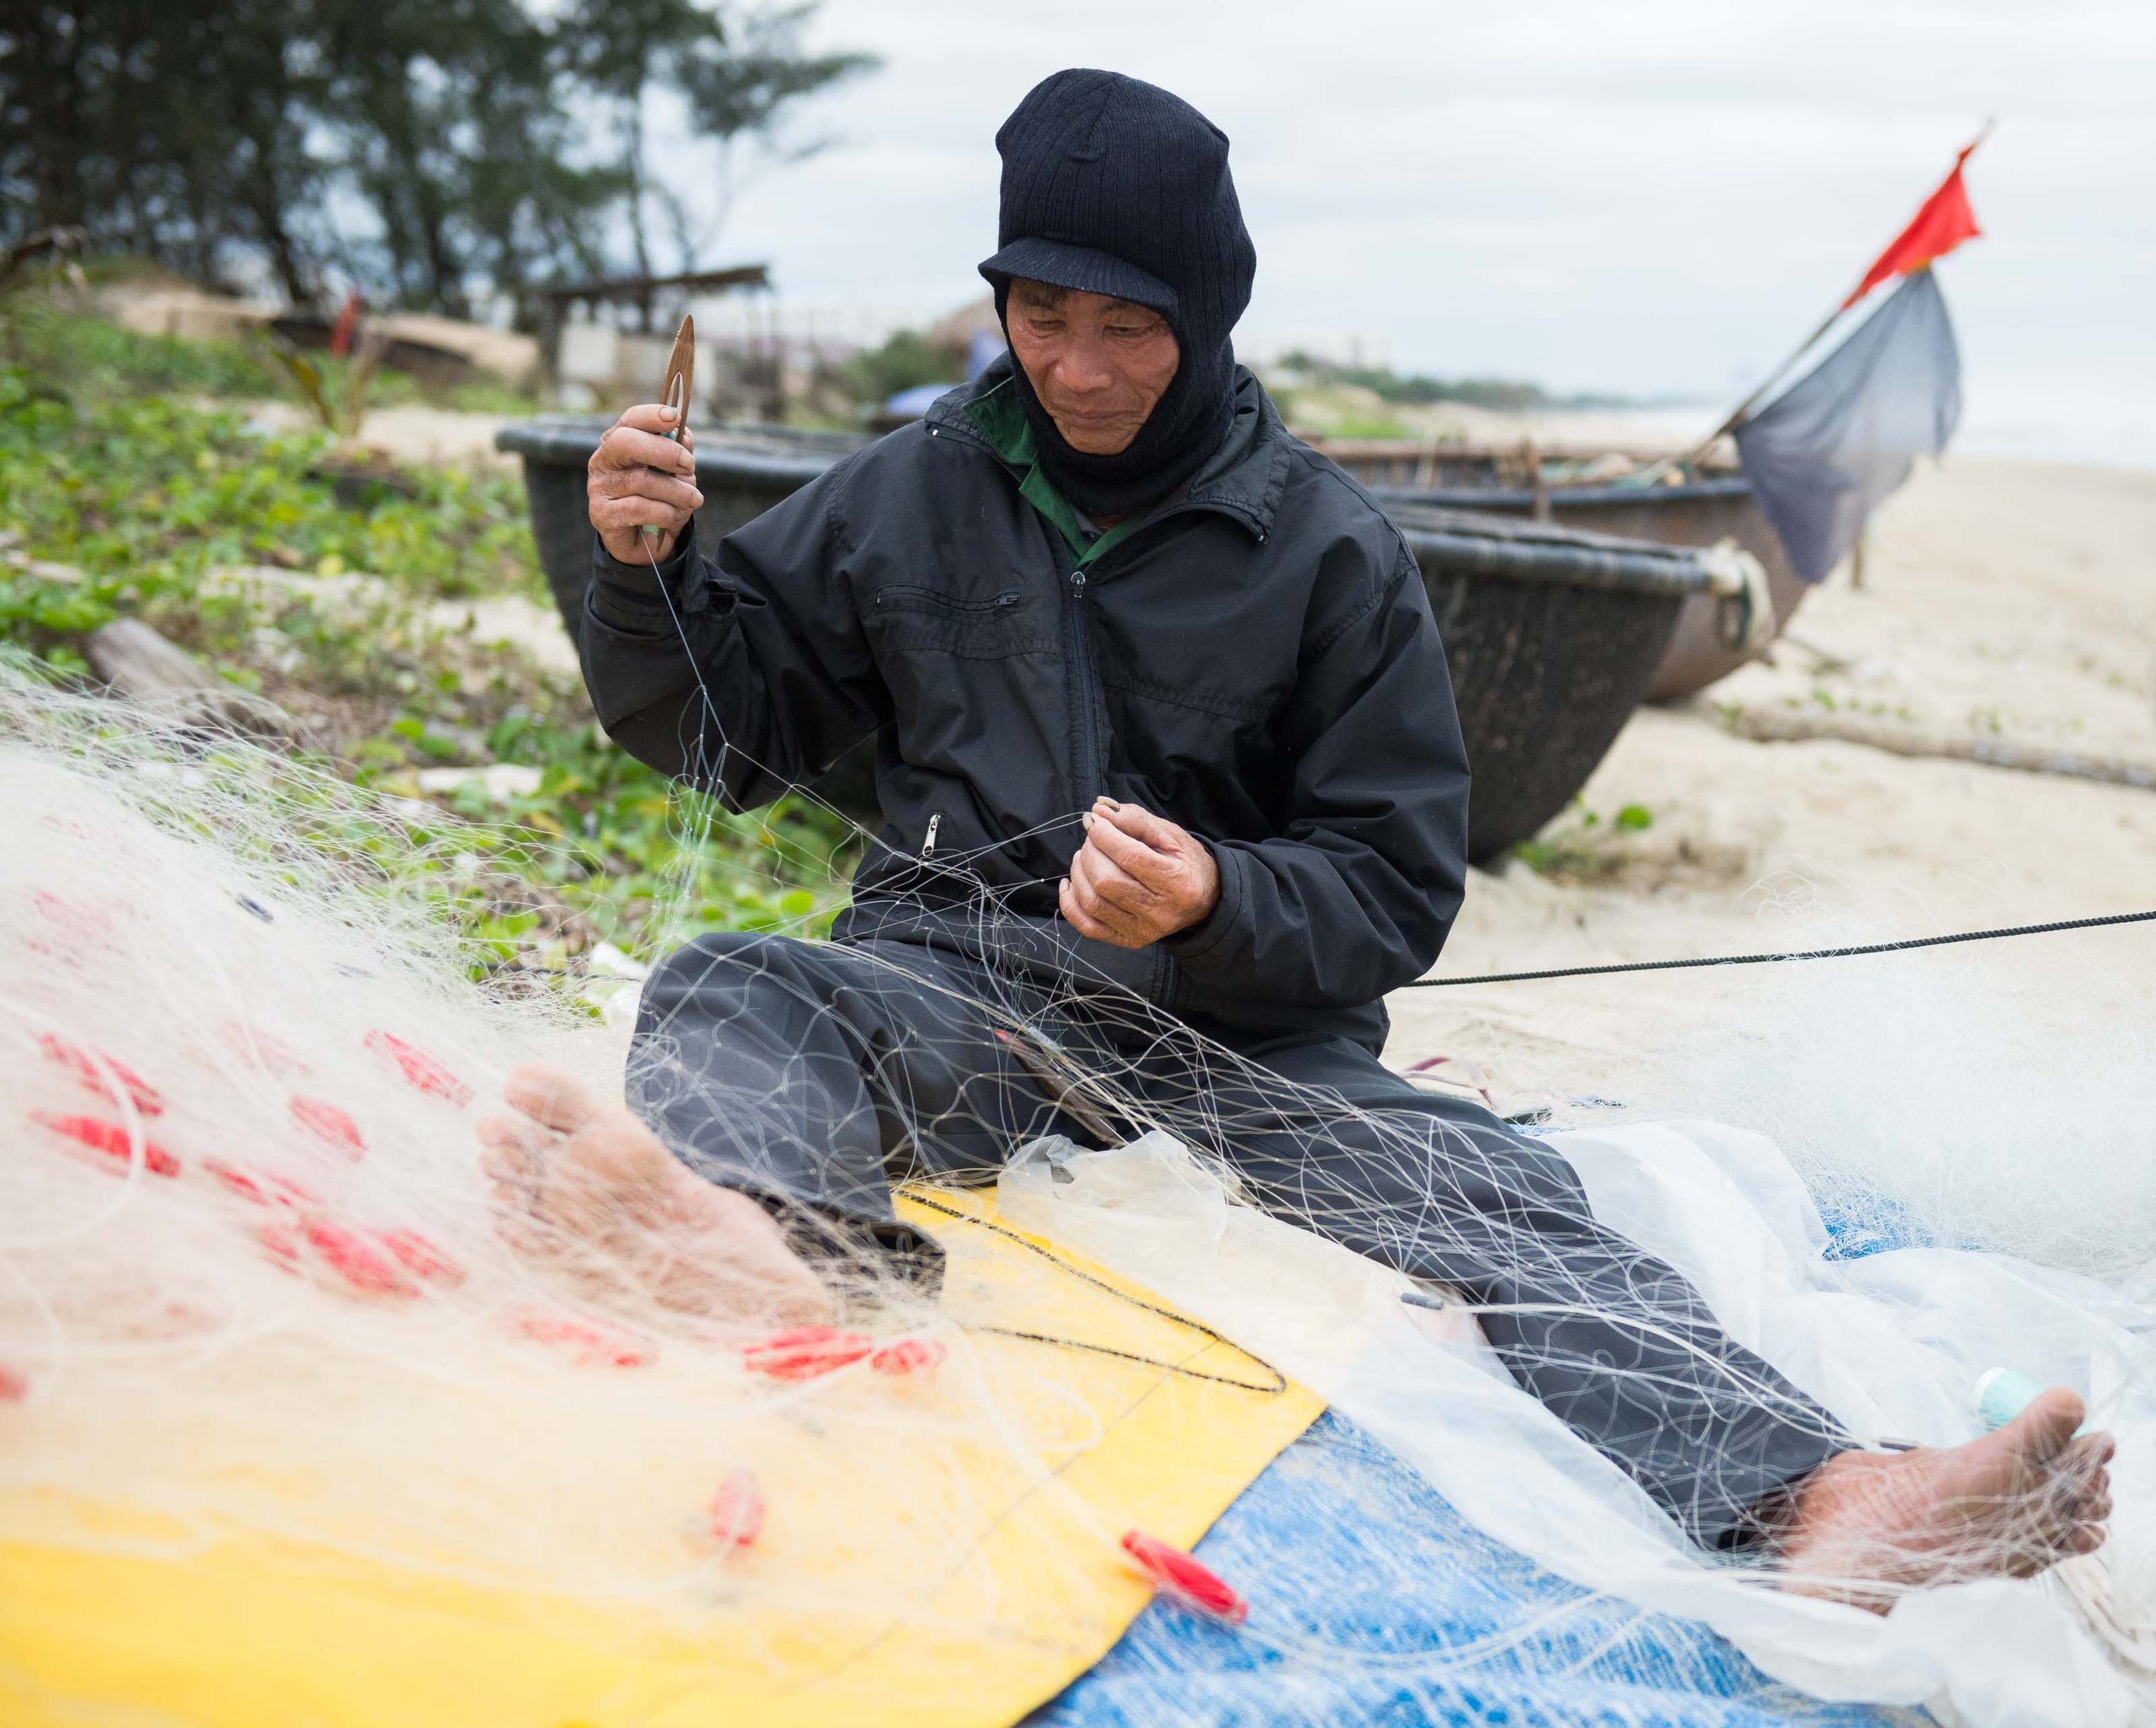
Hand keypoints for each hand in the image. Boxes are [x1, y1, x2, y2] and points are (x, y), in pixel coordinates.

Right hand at [588, 403, 701, 563]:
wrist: (645, 544)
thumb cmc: (659, 500)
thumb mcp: (674, 474)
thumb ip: (679, 453)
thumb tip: (684, 435)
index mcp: (619, 442)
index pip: (630, 420)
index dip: (651, 416)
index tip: (674, 417)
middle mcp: (603, 460)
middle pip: (625, 442)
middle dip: (663, 451)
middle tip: (689, 465)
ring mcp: (598, 487)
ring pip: (641, 481)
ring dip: (676, 491)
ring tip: (693, 499)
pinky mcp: (601, 514)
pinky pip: (637, 509)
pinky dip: (664, 512)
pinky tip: (673, 516)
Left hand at [1059, 798, 1219, 949]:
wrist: (1202, 901)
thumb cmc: (1183, 863)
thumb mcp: (1169, 835)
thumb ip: (1135, 820)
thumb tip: (1098, 811)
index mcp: (1177, 882)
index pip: (1130, 857)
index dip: (1104, 835)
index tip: (1094, 820)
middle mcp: (1160, 913)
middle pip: (1106, 881)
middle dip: (1090, 852)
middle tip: (1093, 839)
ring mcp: (1142, 931)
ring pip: (1093, 902)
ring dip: (1079, 873)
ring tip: (1085, 856)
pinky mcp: (1128, 940)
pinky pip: (1086, 926)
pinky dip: (1070, 903)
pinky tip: (1070, 883)